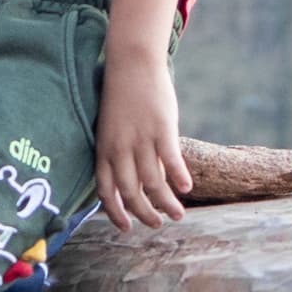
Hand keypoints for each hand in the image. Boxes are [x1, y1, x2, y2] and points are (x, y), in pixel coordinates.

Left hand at [96, 45, 190, 229]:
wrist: (131, 63)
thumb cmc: (122, 96)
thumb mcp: (111, 128)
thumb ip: (118, 153)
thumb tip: (133, 179)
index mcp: (104, 149)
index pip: (106, 191)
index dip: (115, 213)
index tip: (126, 228)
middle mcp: (120, 148)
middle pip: (131, 192)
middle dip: (144, 214)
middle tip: (157, 225)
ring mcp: (141, 139)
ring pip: (153, 183)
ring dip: (166, 204)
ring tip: (177, 215)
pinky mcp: (161, 128)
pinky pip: (170, 160)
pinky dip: (178, 177)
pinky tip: (187, 188)